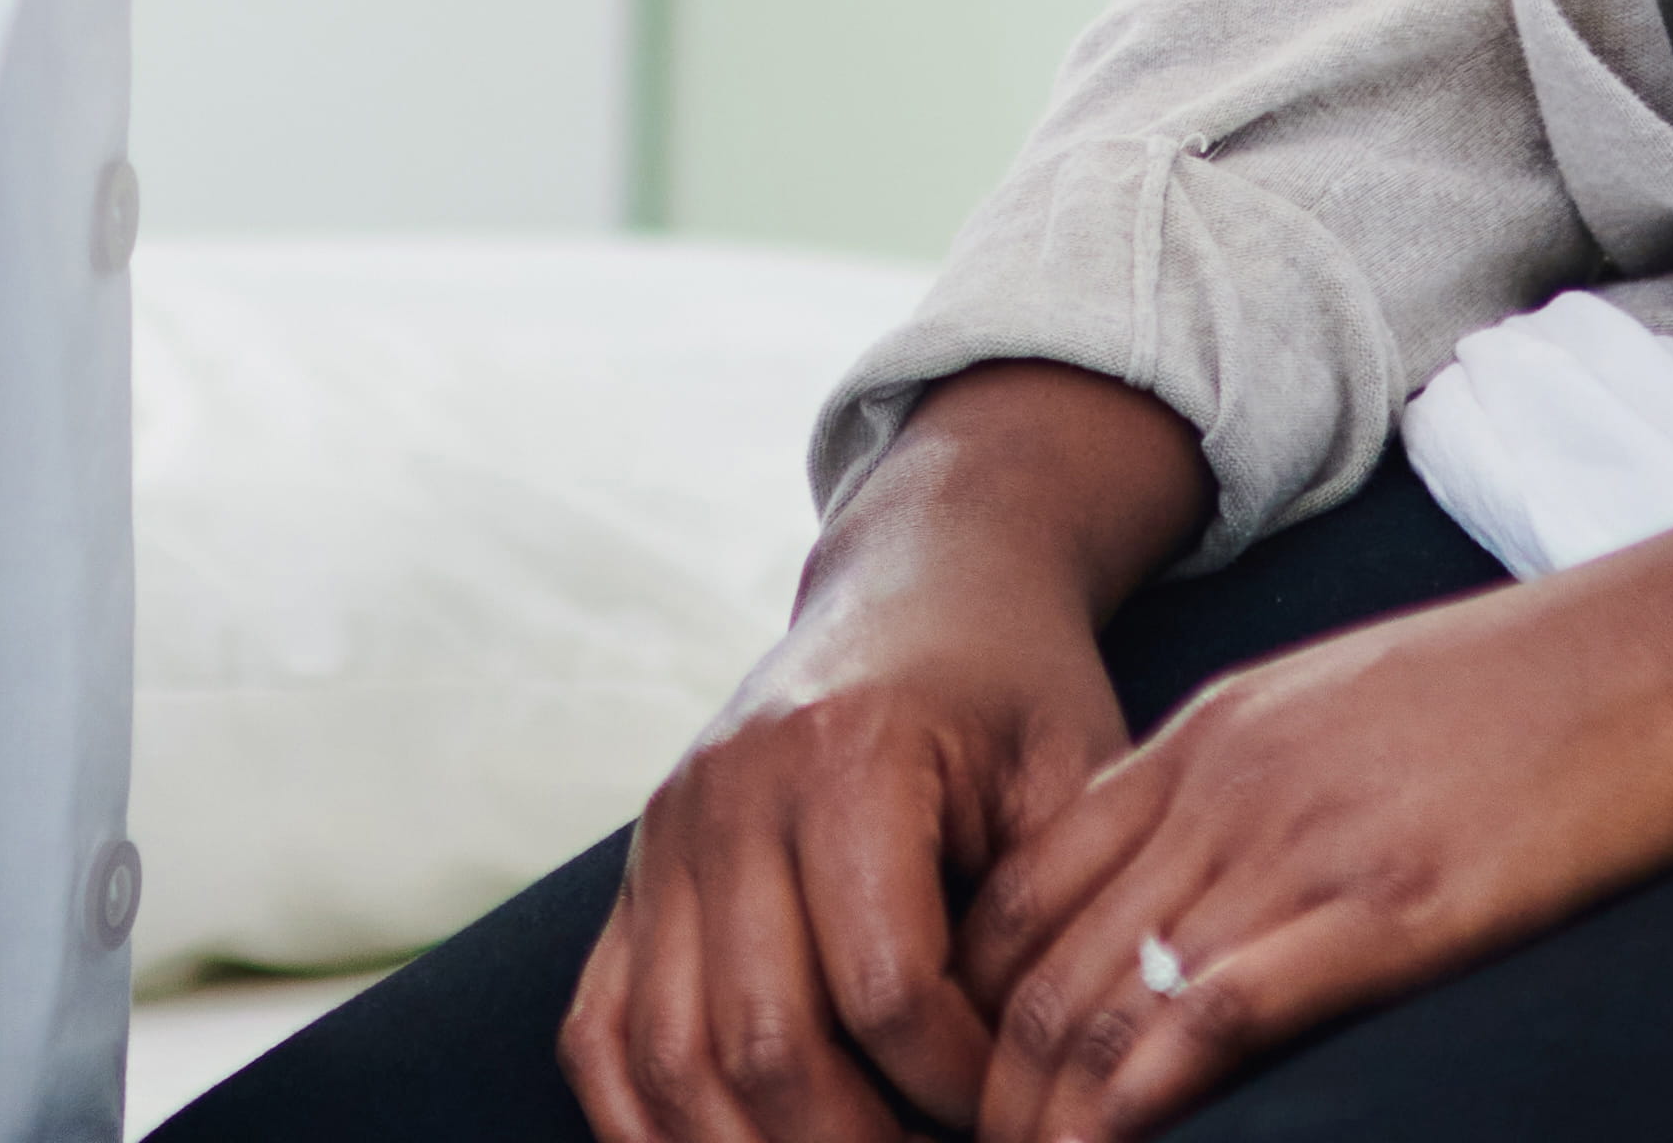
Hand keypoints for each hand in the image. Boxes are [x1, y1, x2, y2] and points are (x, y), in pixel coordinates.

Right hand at [570, 368, 1203, 1142]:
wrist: (922, 584)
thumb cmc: (1016, 689)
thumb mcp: (1075, 774)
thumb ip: (1051, 924)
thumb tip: (1026, 1086)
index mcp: (847, 755)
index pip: (886, 991)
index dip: (957, 1086)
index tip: (1015, 1109)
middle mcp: (731, 795)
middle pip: (764, 1043)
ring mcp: (666, 837)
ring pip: (666, 1057)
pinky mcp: (635, 875)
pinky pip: (598, 1034)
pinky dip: (646, 1127)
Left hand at [955, 444, 1672, 1140]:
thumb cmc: (1534, 694)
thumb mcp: (1344, 718)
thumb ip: (1246, 800)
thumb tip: (1183, 910)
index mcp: (1203, 743)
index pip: (1012, 899)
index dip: (967, 1021)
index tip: (973, 1106)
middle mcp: (1220, 793)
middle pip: (1029, 974)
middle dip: (983, 1104)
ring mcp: (1298, 849)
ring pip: (1094, 1009)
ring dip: (1042, 1127)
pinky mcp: (1389, 910)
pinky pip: (1210, 1017)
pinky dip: (1141, 1108)